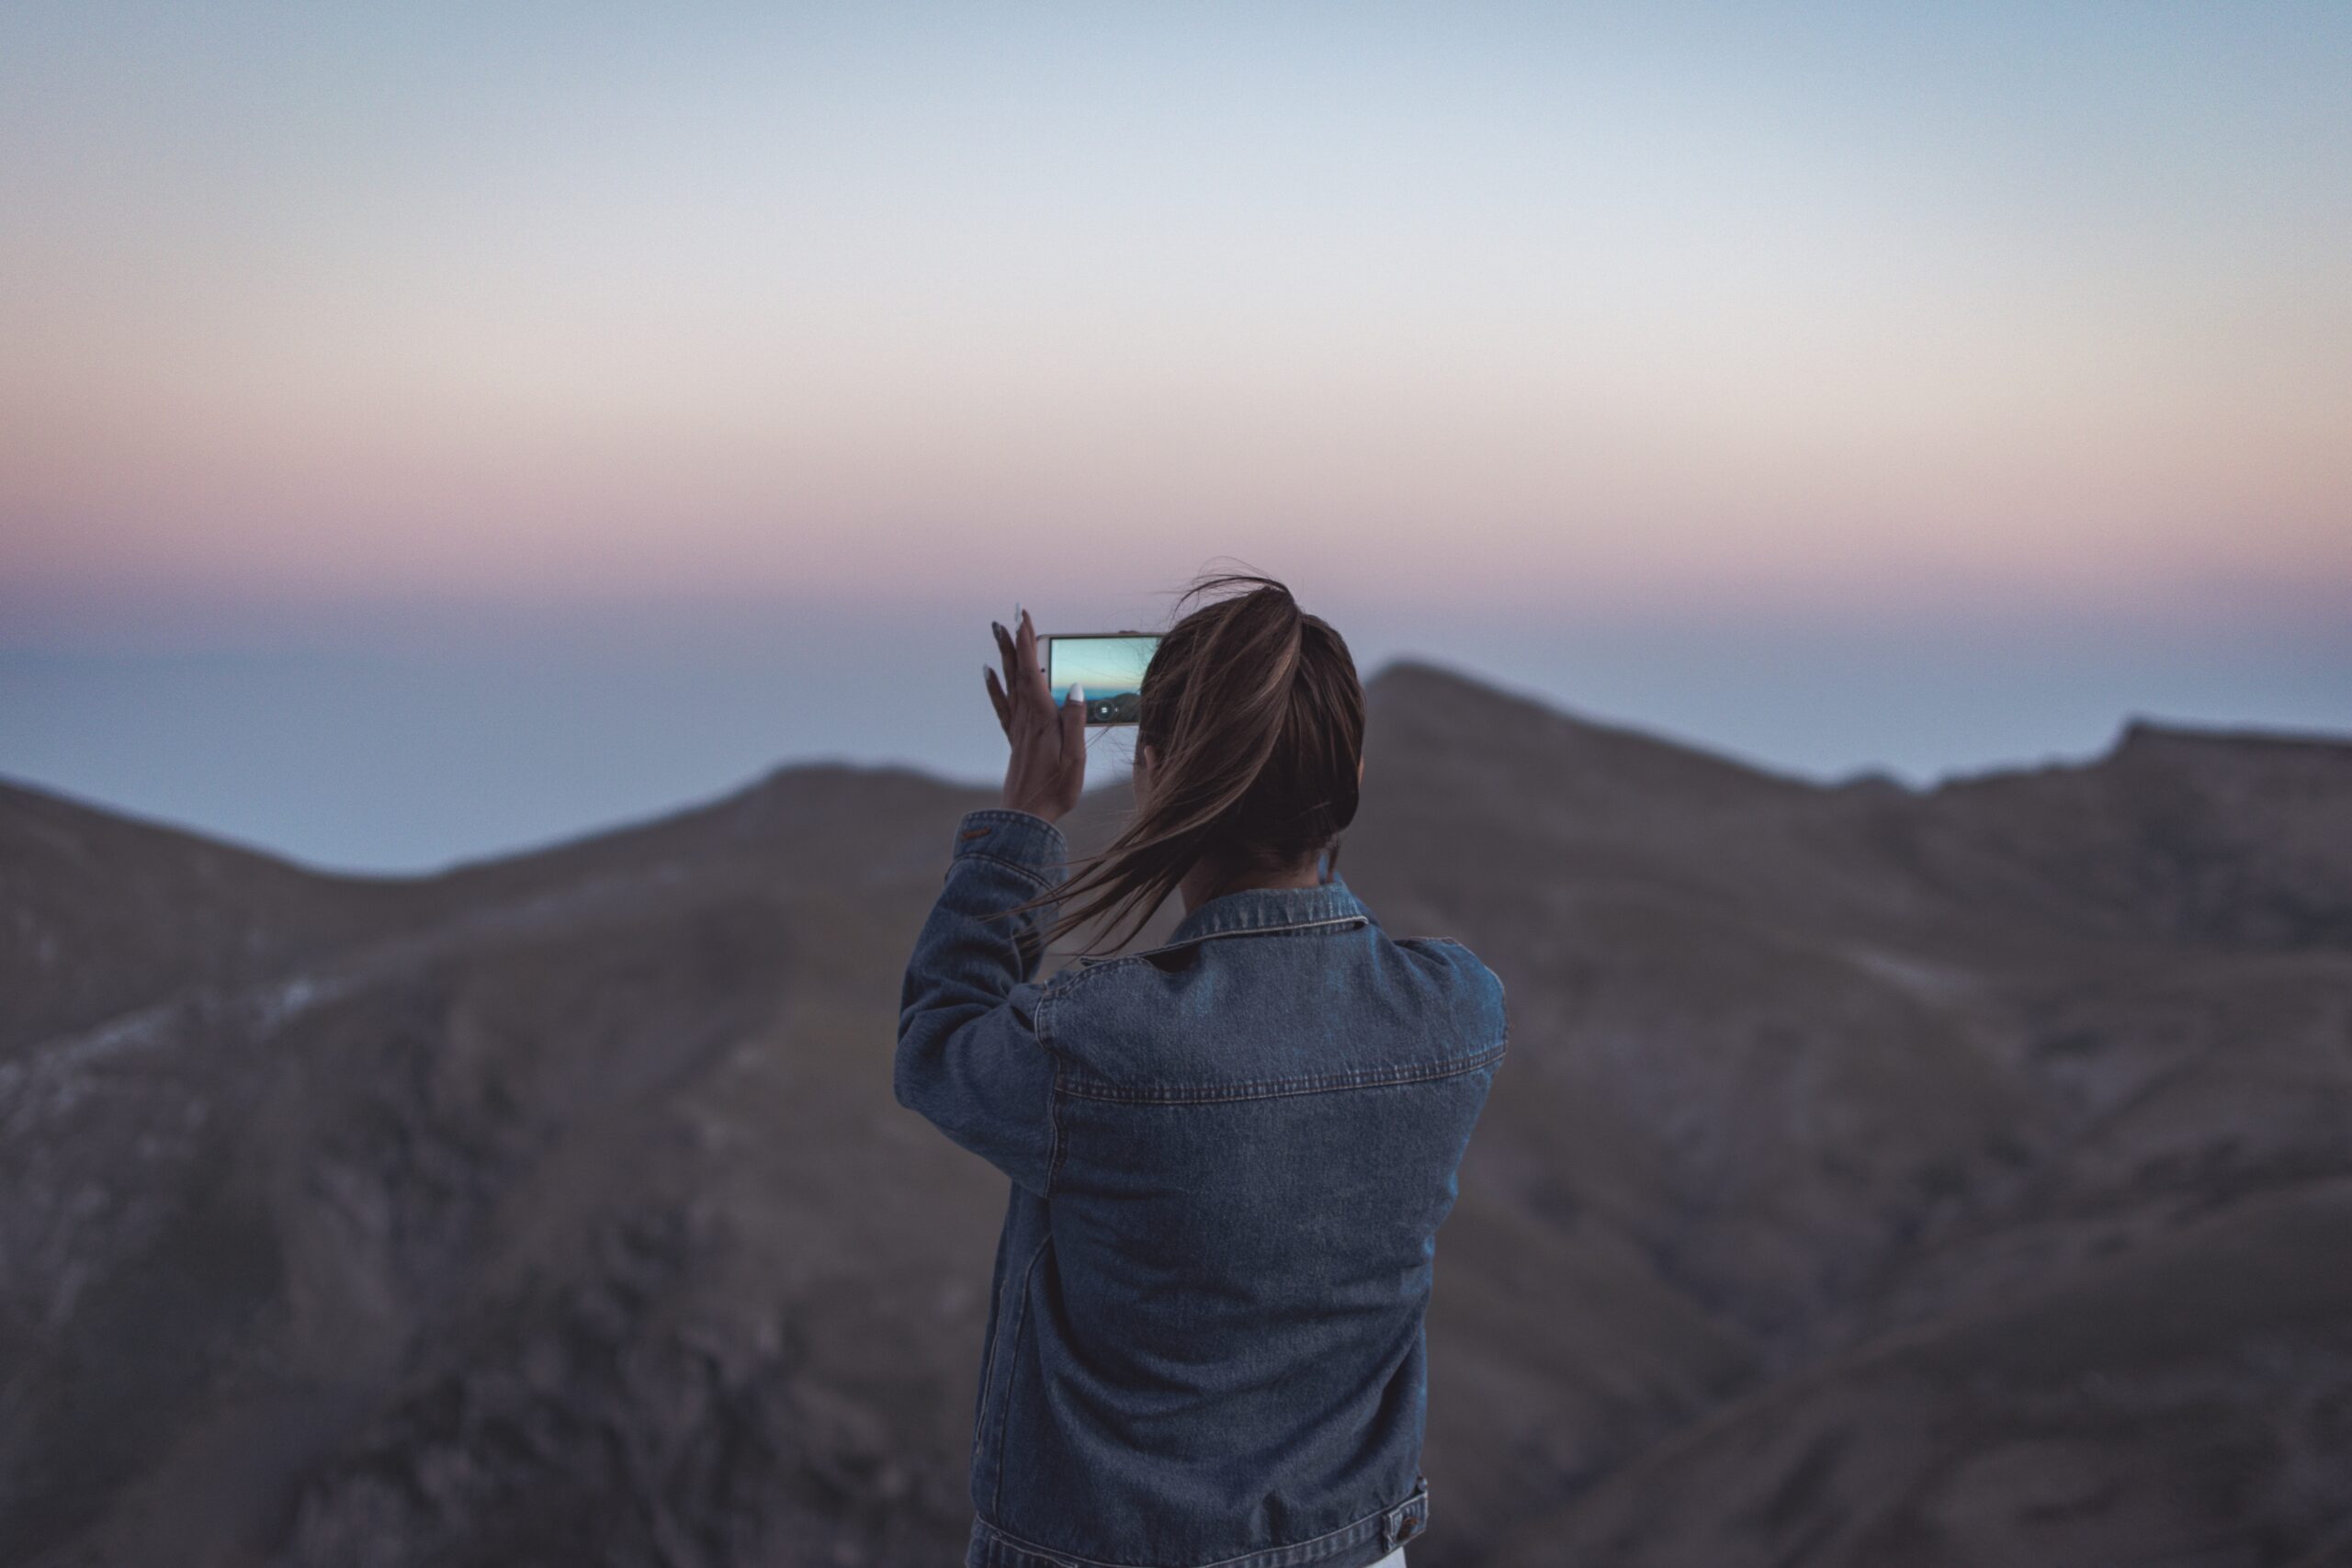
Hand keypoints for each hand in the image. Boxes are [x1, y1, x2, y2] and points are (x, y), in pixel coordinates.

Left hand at [985, 608, 1086, 822]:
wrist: (1025, 817)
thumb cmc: (1055, 790)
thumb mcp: (1075, 757)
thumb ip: (1076, 721)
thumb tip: (1077, 687)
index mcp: (1043, 719)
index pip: (1032, 671)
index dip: (1027, 642)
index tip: (1023, 616)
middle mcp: (1026, 718)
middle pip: (1017, 671)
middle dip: (1014, 641)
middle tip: (1008, 615)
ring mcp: (1018, 728)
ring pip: (1009, 683)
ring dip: (1004, 656)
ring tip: (998, 632)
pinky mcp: (1014, 739)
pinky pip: (1002, 705)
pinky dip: (994, 685)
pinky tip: (987, 672)